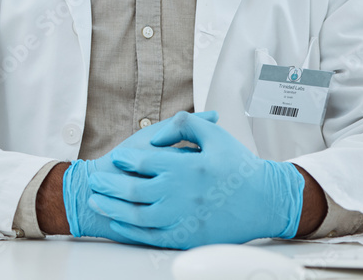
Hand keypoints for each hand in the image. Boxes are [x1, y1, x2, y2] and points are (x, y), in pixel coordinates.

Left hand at [87, 110, 303, 248]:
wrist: (266, 201)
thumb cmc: (240, 167)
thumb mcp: (215, 135)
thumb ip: (184, 125)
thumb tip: (157, 135)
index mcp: (187, 166)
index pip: (145, 162)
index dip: (126, 160)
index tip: (116, 158)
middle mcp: (182, 193)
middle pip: (134, 189)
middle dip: (110, 184)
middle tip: (96, 180)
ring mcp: (183, 217)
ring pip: (137, 215)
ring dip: (113, 207)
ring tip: (99, 200)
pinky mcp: (188, 237)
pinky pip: (151, 236)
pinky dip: (131, 230)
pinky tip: (120, 222)